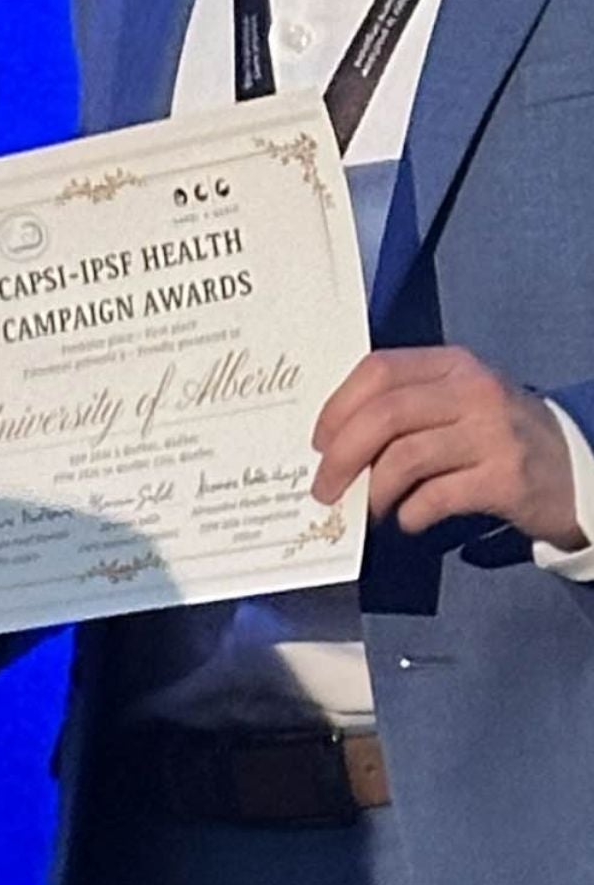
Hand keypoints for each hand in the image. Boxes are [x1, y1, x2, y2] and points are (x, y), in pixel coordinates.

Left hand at [313, 346, 586, 545]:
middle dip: (341, 455)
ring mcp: (494, 435)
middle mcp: (474, 392)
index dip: (338, 406)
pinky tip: (406, 520)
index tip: (318, 441)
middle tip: (324, 487)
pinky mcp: (507, 479)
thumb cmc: (498, 435)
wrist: (578, 469)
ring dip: (372, 490)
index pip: (379, 370)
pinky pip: (437, 496)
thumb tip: (333, 440)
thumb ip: (406, 405)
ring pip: (405, 457)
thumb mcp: (458, 401)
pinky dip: (410, 512)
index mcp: (453, 364)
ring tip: (365, 509)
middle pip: (384, 415)